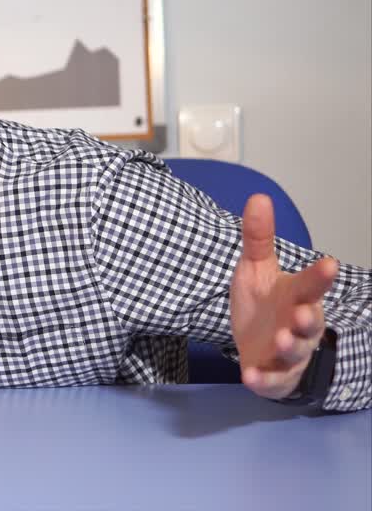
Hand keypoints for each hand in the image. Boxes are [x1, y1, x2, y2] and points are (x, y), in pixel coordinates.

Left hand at [229, 194, 337, 398]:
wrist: (257, 344)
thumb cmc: (263, 304)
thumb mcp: (255, 268)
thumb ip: (258, 238)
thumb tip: (259, 197)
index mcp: (298, 296)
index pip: (311, 284)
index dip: (320, 276)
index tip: (329, 264)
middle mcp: (298, 325)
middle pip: (310, 322)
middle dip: (309, 318)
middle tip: (303, 312)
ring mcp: (287, 353)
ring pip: (295, 352)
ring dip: (289, 346)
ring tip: (281, 340)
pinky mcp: (272, 375)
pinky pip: (271, 380)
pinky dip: (263, 380)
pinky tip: (250, 377)